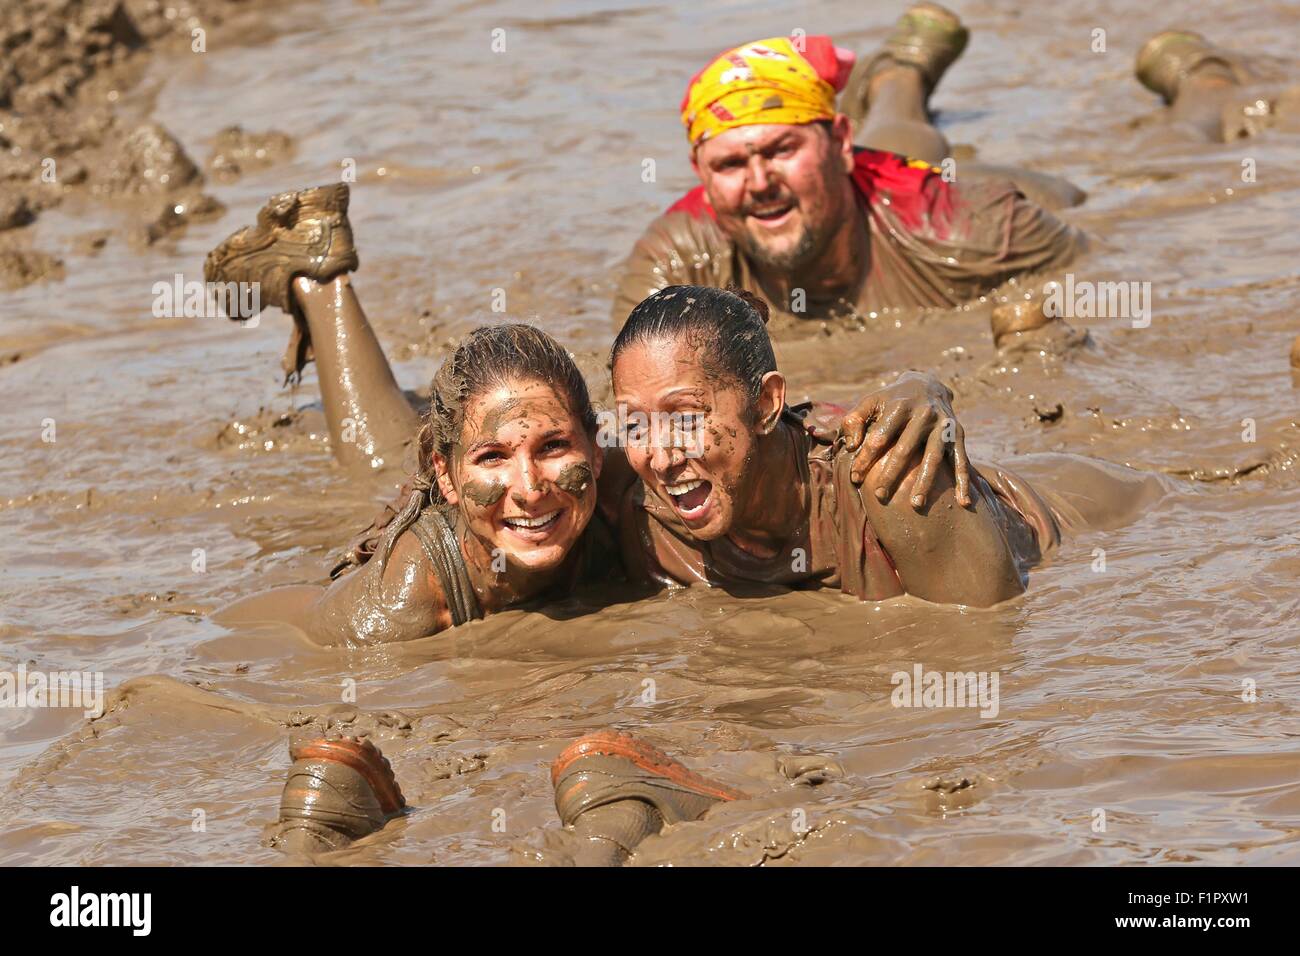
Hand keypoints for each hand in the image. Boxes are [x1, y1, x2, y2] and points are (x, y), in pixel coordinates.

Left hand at [839, 371, 971, 507]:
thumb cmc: (891, 401)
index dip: (865, 458)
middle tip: (880, 496)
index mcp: (899, 406)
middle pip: (905, 449)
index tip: (855, 478)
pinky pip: (961, 459)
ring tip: (915, 505)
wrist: (927, 385)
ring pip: (933, 456)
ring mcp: (943, 424)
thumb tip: (851, 446)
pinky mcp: (958, 433)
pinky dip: (963, 481)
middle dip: (892, 474)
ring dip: (925, 481)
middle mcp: (923, 414)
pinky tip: (963, 502)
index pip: (879, 437)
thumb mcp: (870, 402)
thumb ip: (853, 421)